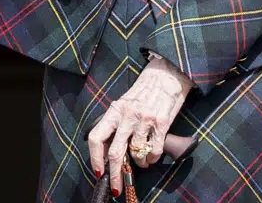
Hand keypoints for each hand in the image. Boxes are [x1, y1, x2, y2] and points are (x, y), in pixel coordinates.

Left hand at [87, 54, 192, 195]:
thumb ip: (115, 124)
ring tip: (141, 161)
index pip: (97, 137)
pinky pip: (154, 151)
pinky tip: (151, 156)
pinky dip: (152, 158)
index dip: (95, 158)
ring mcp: (144, 119)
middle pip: (115, 152)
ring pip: (136, 154)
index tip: (98, 172)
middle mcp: (127, 115)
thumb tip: (107, 151)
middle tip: (116, 186)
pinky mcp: (161, 123)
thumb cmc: (143, 92)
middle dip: (115, 174)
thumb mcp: (124, 104)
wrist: (166, 75)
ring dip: (138, 163)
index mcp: (114, 110)